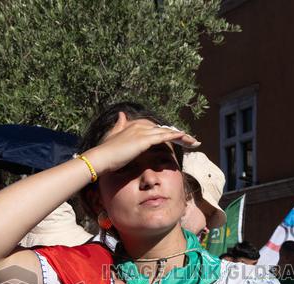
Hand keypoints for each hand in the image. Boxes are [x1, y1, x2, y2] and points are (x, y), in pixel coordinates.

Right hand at [85, 113, 199, 174]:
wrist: (99, 158)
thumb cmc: (105, 152)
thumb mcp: (113, 136)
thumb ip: (119, 125)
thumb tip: (121, 114)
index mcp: (135, 127)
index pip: (157, 129)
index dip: (169, 133)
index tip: (180, 138)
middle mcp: (140, 127)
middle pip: (165, 130)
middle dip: (180, 136)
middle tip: (192, 141)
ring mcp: (142, 132)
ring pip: (167, 132)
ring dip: (182, 137)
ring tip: (194, 142)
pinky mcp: (143, 141)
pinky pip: (163, 137)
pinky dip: (174, 136)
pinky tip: (184, 137)